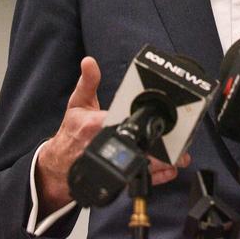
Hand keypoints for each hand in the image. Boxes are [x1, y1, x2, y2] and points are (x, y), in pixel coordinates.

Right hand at [35, 57, 191, 212]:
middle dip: (158, 144)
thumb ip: (87, 82)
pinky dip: (156, 177)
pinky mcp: (114, 177)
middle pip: (135, 145)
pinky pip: (138, 178)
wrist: (60, 162)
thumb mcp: (77, 103)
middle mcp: (103, 146)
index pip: (121, 120)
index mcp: (94, 125)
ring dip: (162, 162)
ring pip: (140, 164)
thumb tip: (89, 62)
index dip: (139, 120)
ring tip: (180, 157)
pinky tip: (169, 170)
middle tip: (177, 140)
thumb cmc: (71, 131)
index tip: (154, 116)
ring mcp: (110, 163)